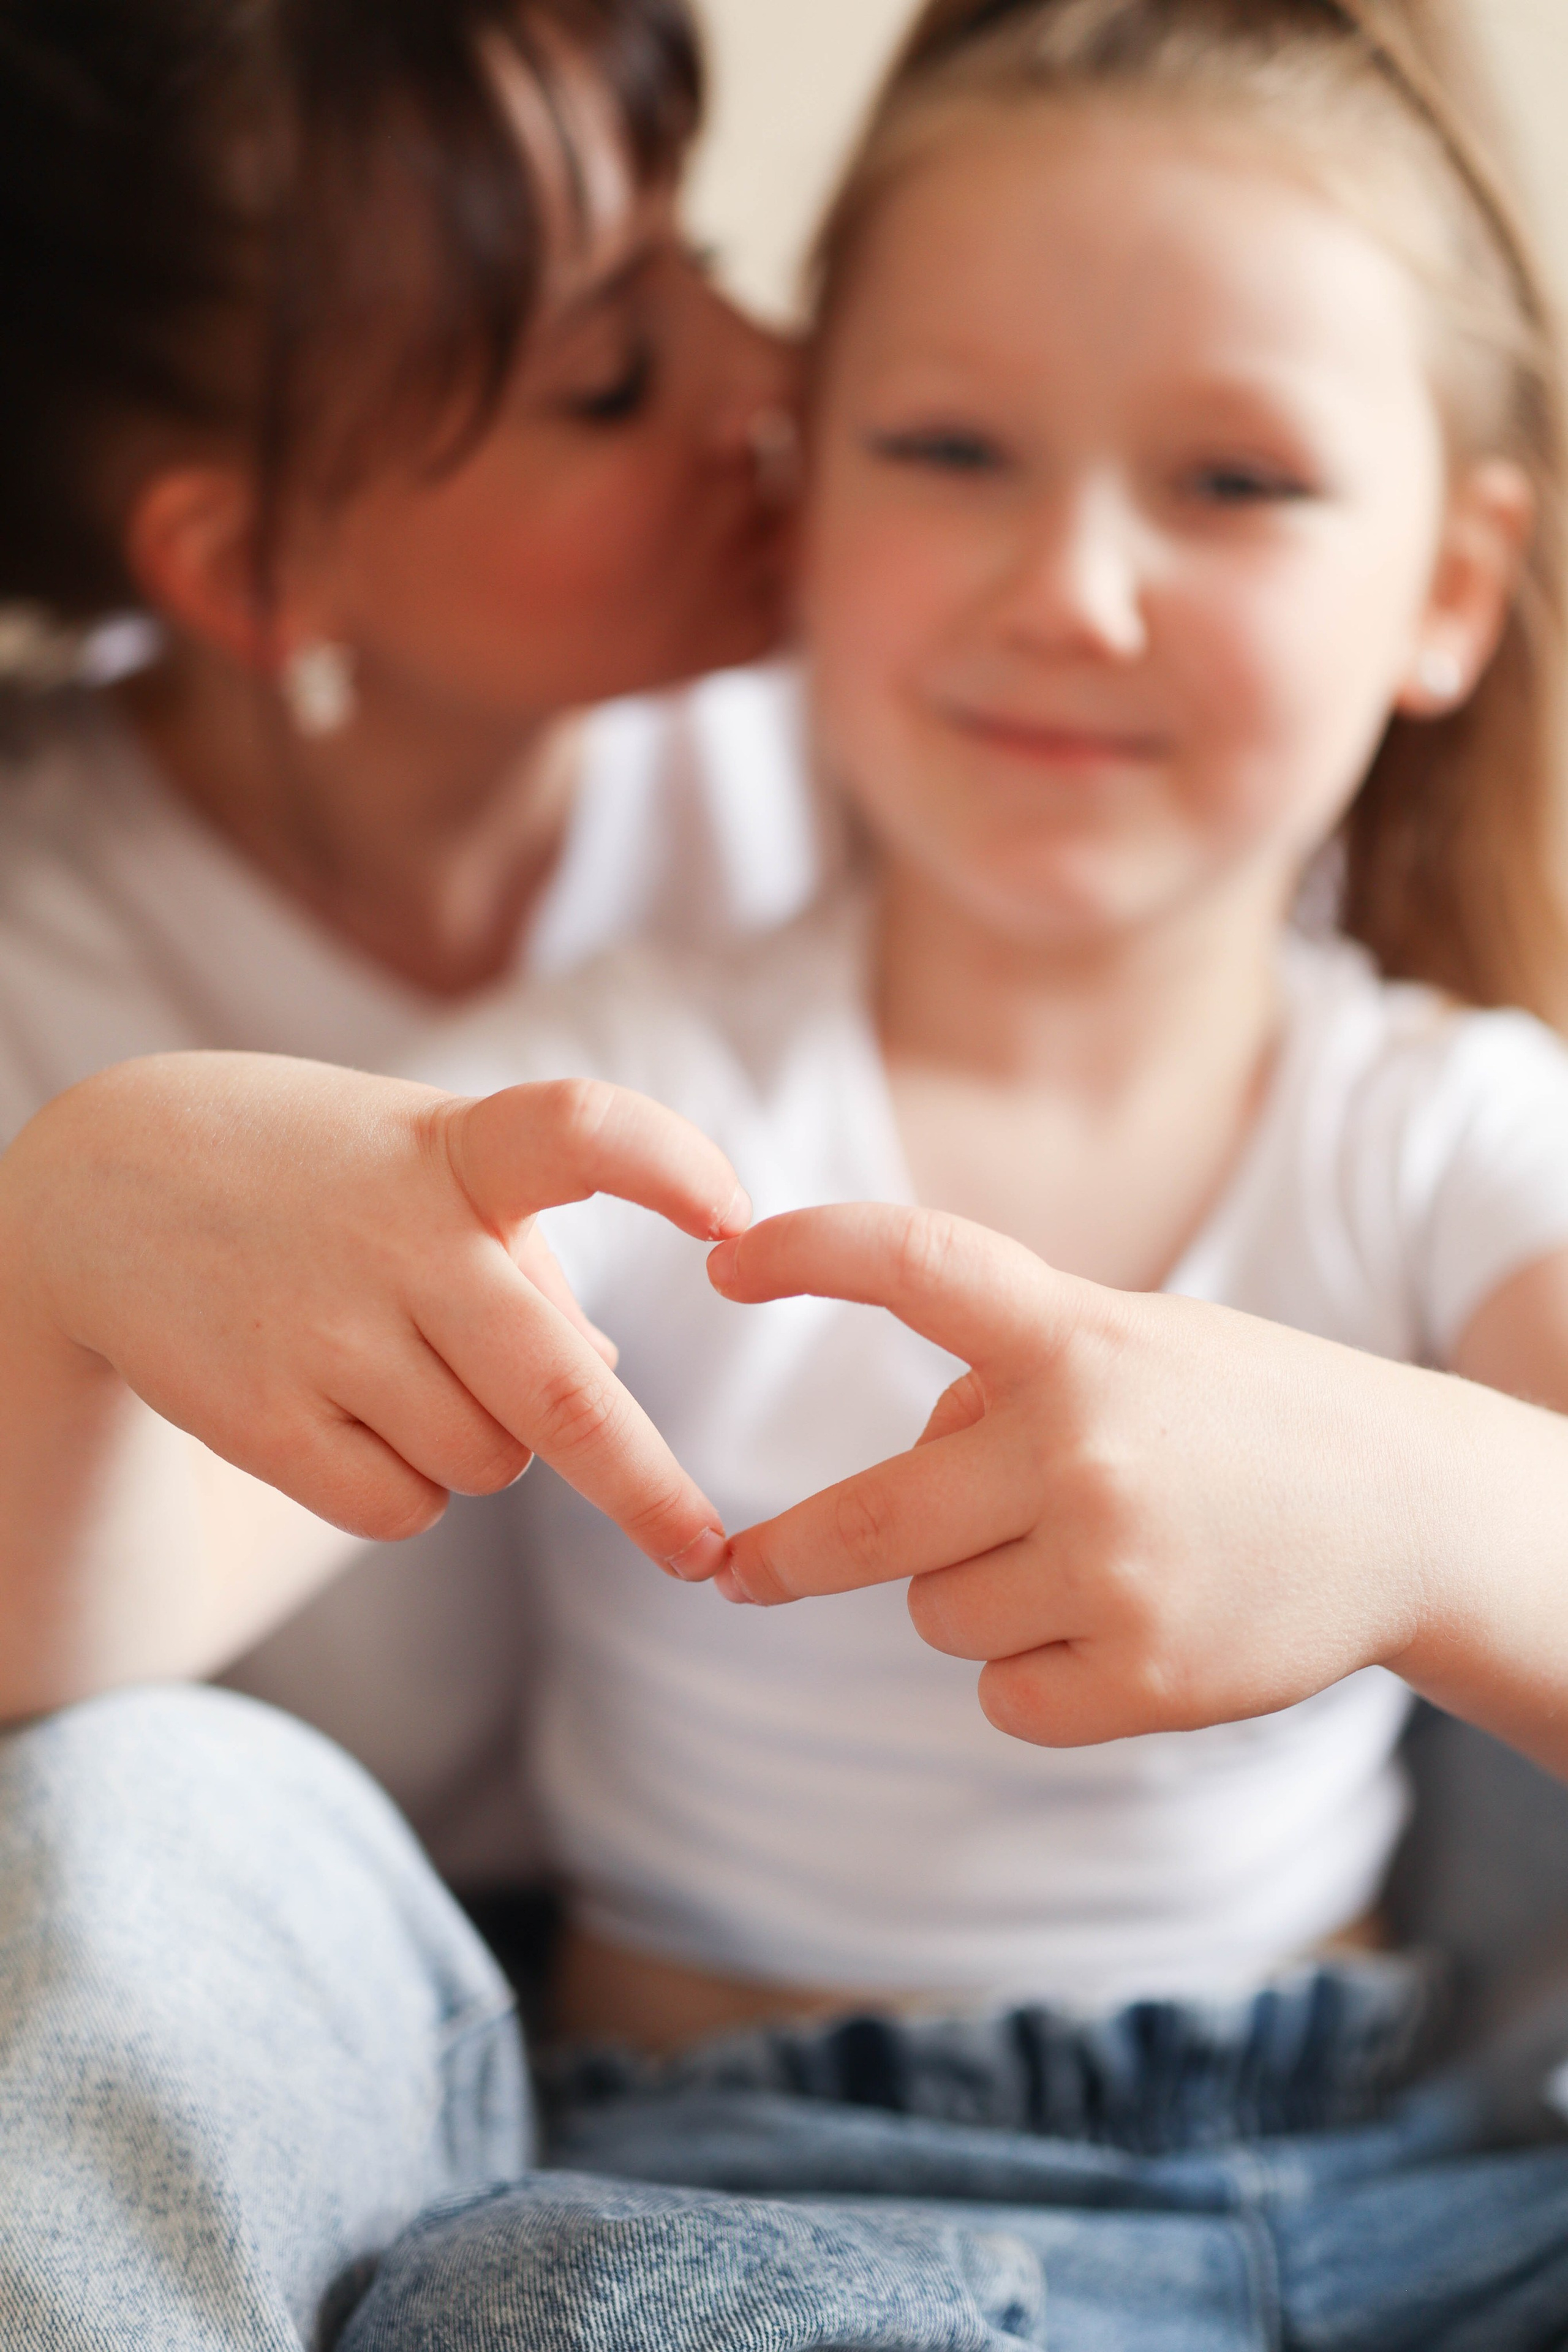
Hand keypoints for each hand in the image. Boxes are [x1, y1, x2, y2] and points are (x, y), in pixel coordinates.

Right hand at [5, 1054, 747, 1565]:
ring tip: (408, 1371)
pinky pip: (403, 1509)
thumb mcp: (430, 1166)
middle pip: (559, 1393)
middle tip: (706, 1555)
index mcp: (463, 1153)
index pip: (581, 1131)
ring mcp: (329, 1333)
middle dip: (647, 1490)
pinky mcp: (263, 1417)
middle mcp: (402, 1239)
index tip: (737, 1221)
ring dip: (488, 1450)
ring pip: (490, 1465)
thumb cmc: (324, 1179)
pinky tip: (354, 1417)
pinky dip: (408, 1490)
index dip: (667, 1170)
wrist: (112, 1183)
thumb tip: (610, 1375)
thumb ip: (525, 1250)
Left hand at [703, 1203, 1465, 1746]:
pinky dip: (1032, 1673)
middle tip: (739, 1573)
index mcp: (1080, 1334)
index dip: (813, 1250)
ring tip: (1083, 1560)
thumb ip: (1012, 1374)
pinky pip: (1002, 1694)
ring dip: (972, 1593)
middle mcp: (1085, 1445)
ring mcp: (1115, 1567)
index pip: (920, 1262)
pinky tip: (1118, 1626)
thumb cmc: (1245, 1415)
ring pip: (936, 1611)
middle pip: (870, 1521)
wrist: (1412, 1511)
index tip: (727, 1258)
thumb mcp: (1137, 1343)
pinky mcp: (1144, 1675)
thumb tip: (908, 1468)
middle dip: (789, 1556)